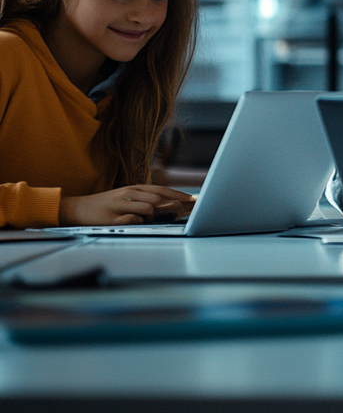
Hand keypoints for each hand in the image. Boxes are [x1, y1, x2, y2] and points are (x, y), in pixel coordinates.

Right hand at [59, 185, 196, 225]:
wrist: (76, 209)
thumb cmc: (106, 206)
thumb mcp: (127, 198)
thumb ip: (146, 201)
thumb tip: (172, 207)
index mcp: (134, 188)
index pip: (161, 190)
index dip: (179, 194)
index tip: (194, 200)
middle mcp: (128, 194)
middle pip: (158, 197)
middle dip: (176, 204)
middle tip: (190, 209)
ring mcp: (119, 205)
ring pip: (148, 208)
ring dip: (157, 215)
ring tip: (155, 219)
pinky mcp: (111, 218)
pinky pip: (133, 220)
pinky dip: (139, 223)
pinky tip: (138, 224)